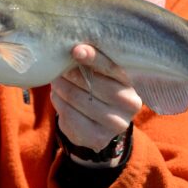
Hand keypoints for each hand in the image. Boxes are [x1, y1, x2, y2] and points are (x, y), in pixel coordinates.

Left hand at [51, 44, 141, 163]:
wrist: (98, 124)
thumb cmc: (97, 89)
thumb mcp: (101, 75)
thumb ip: (93, 64)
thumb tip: (74, 49)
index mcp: (131, 84)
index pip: (112, 68)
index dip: (94, 58)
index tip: (76, 50)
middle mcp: (130, 105)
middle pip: (93, 85)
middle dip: (71, 73)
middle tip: (58, 67)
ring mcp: (116, 124)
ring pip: (78, 99)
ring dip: (61, 87)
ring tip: (56, 81)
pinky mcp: (98, 139)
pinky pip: (69, 117)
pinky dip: (59, 103)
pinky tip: (58, 97)